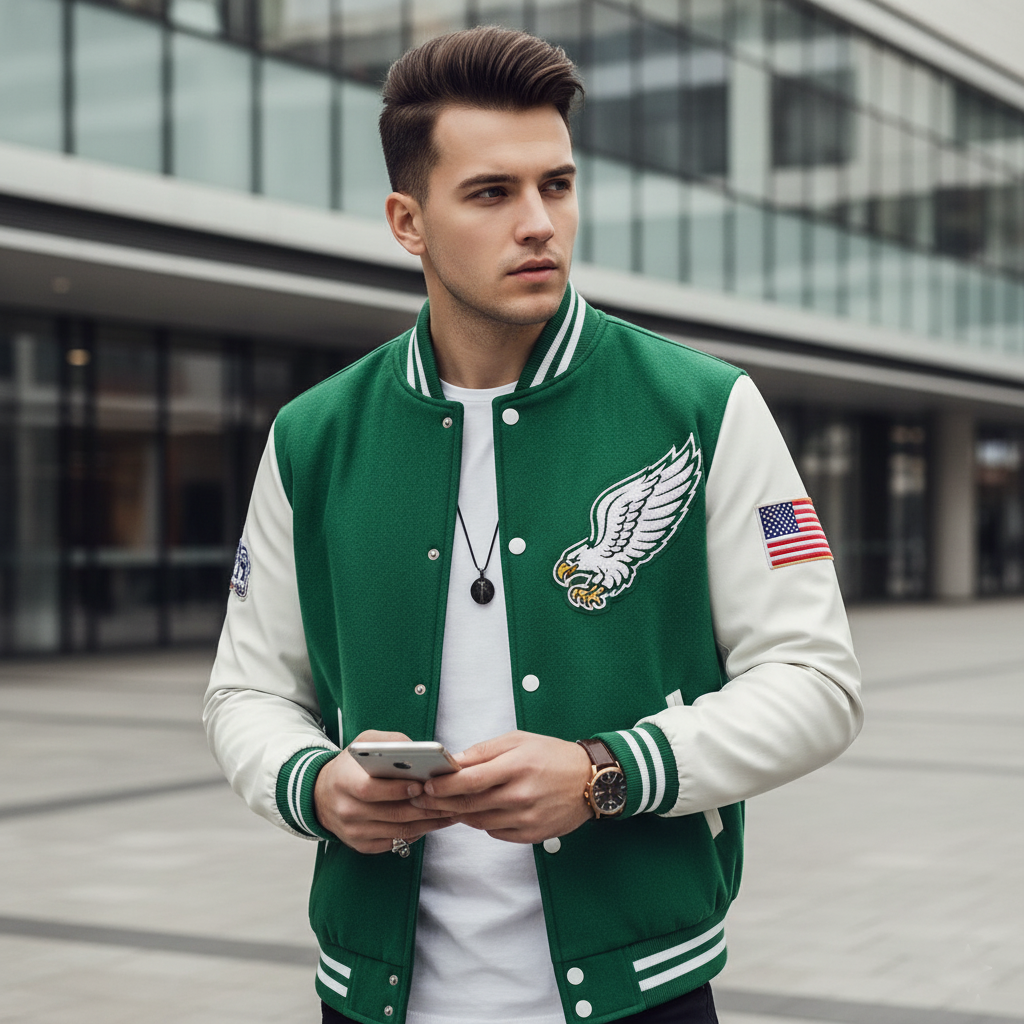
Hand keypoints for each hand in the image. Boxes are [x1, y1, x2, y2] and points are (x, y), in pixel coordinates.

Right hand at [314, 730, 455, 853]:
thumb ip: (388, 741)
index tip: (421, 784)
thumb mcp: (362, 743)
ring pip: (397, 831)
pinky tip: (433, 823)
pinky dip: (417, 834)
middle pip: (391, 813)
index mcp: (344, 782)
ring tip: (449, 811)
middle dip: (423, 808)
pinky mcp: (362, 845)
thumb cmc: (350, 767)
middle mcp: (346, 810)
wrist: (322, 795)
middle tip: (448, 800)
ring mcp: (354, 831)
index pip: (370, 789)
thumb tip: (416, 750)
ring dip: (427, 823)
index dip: (397, 789)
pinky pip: (395, 842)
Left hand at [410, 730, 593, 843]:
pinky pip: (495, 833)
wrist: (591, 780)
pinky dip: (482, 823)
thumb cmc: (553, 756)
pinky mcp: (531, 834)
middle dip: (441, 803)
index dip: (443, 786)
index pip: (469, 780)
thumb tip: (454, 762)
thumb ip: (484, 751)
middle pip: (469, 804)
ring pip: (479, 821)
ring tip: (444, 806)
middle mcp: (520, 795)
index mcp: (516, 766)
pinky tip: (475, 813)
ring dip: (458, 814)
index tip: (427, 785)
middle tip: (422, 800)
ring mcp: (526, 818)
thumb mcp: (519, 740)